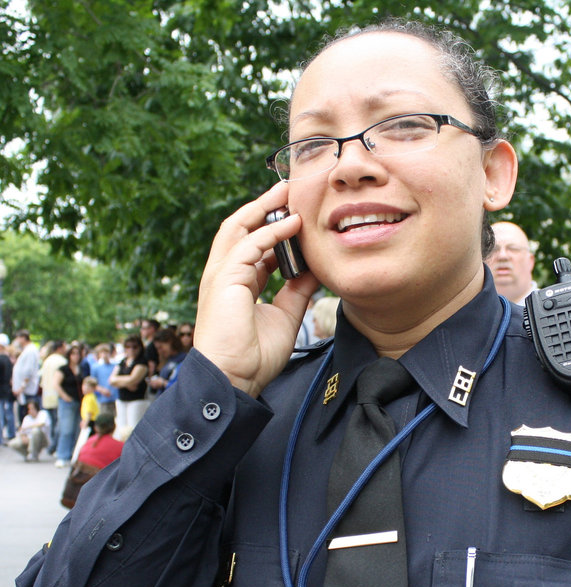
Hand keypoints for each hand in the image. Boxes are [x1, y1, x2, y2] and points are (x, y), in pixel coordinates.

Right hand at [193, 181, 320, 398]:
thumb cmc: (255, 356)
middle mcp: (225, 273)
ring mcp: (220, 275)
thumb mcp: (286, 315)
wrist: (236, 379)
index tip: (297, 213)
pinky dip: (271, 232)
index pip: (254, 243)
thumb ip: (297, 290)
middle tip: (290, 188)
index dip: (274, 226)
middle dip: (265, 205)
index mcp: (237, 282)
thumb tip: (316, 269)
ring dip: (265, 207)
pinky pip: (248, 246)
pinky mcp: (223, 280)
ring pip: (240, 228)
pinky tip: (292, 223)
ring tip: (289, 192)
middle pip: (242, 227)